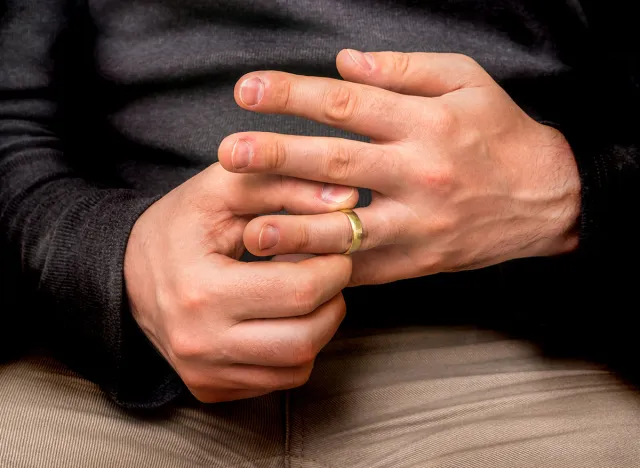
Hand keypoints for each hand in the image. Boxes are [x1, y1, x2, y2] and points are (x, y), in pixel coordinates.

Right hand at [124, 163, 356, 401]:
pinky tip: (285, 319)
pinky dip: (297, 351)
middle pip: (304, 338)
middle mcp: (200, 343)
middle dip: (334, 300)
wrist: (127, 272)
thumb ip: (286, 186)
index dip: (333, 267)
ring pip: (298, 366)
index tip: (335, 249)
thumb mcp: (223, 190)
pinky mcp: (209, 388)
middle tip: (331, 273)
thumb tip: (347, 201)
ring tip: (310, 294)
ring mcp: (203, 373)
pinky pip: (278, 381)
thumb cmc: (180, 225)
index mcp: (201, 290)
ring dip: (321, 328)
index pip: (300, 291)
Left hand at [218, 50, 580, 284]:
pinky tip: (289, 266)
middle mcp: (419, 173)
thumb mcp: (467, 80)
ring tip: (248, 229)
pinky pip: (365, 267)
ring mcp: (418, 223)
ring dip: (294, 229)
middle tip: (230, 153)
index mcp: (426, 122)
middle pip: (337, 163)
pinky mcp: (418, 261)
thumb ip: (404, 68)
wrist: (548, 199)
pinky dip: (326, 267)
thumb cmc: (501, 133)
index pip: (346, 103)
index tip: (248, 90)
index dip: (293, 95)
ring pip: (347, 228)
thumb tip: (343, 62)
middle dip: (279, 156)